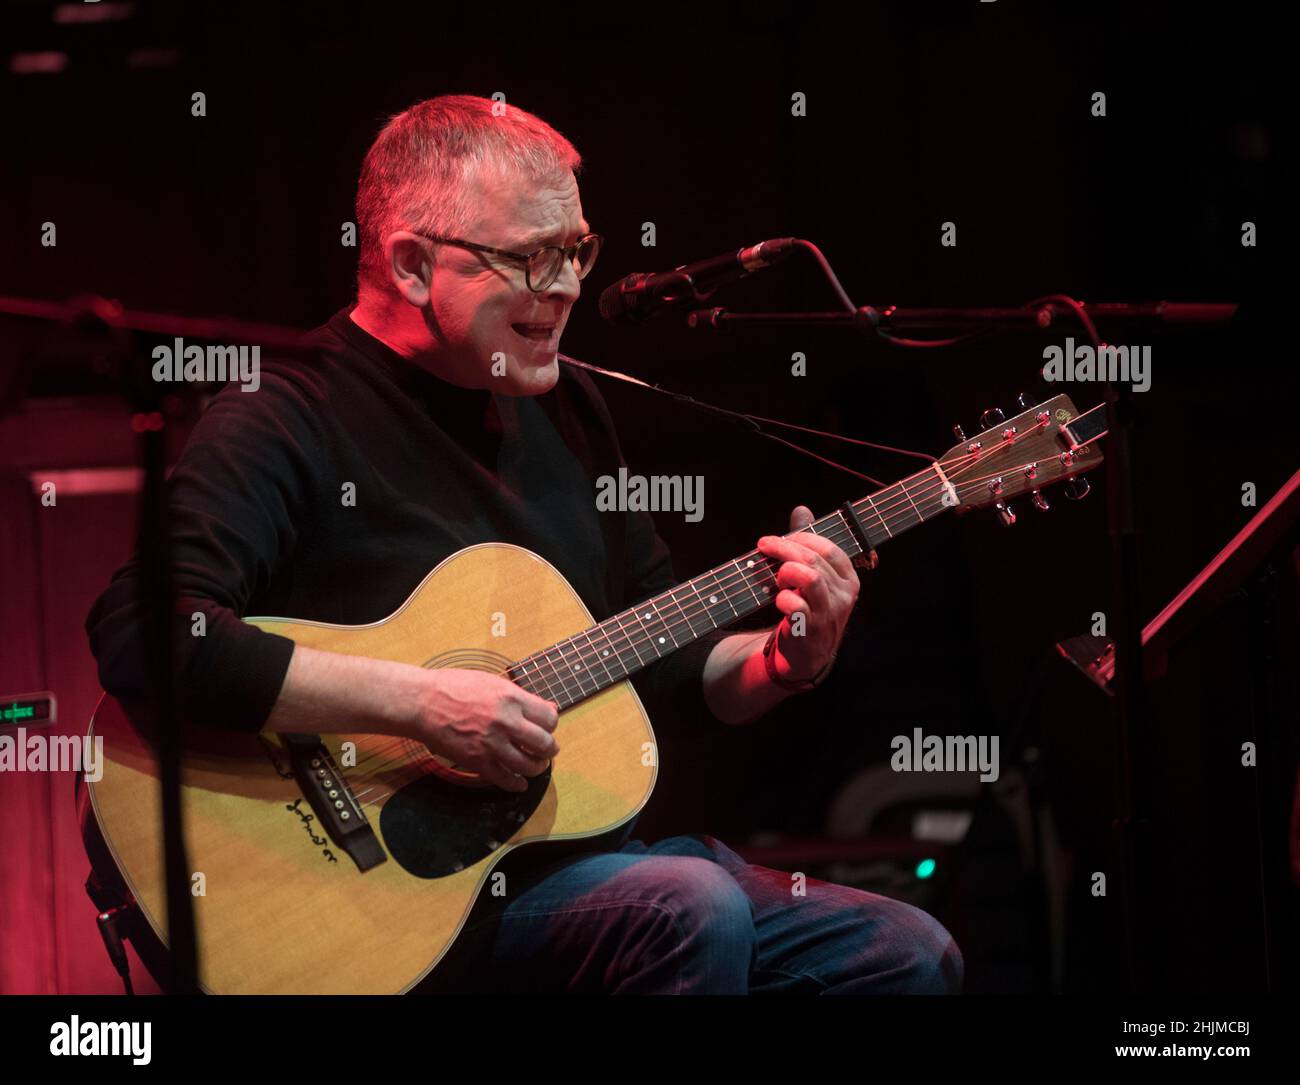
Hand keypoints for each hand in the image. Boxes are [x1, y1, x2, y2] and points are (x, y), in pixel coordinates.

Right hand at [414, 669, 559, 791]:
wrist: (423, 702)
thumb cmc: (455, 687)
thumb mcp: (493, 682)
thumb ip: (521, 697)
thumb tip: (548, 708)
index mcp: (512, 698)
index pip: (549, 718)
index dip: (551, 725)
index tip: (546, 727)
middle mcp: (506, 722)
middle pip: (544, 744)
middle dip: (549, 749)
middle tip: (547, 750)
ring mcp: (492, 744)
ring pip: (529, 765)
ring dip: (537, 768)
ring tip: (535, 765)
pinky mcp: (477, 762)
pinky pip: (505, 780)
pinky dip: (517, 784)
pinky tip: (519, 783)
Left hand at [755, 505, 863, 683]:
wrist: (808, 653)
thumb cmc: (810, 608)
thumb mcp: (814, 576)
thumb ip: (808, 544)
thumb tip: (802, 510)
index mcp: (848, 578)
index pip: (829, 548)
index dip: (801, 537)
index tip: (778, 538)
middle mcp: (844, 594)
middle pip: (814, 559)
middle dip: (783, 548)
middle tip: (763, 546)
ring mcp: (830, 612)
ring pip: (808, 577)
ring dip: (785, 571)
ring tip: (776, 578)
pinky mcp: (811, 629)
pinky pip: (796, 605)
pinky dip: (782, 598)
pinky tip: (778, 600)